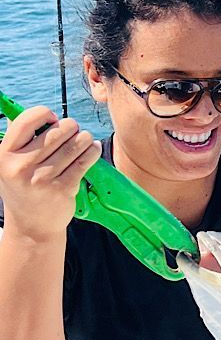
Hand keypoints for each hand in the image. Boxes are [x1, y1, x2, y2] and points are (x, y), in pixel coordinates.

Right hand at [0, 107, 100, 242]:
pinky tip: (92, 149)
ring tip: (85, 140)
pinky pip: (84, 161)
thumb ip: (20, 138)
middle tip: (73, 131)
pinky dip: (92, 151)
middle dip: (71, 127)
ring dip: (85, 138)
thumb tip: (40, 114)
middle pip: (58, 131)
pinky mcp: (62, 189)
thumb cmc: (23, 187)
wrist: (31, 226)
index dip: (44, 114)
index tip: (53, 120)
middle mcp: (21, 166)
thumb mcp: (10, 163)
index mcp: (5, 154)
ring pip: (75, 144)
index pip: (26, 120)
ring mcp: (42, 179)